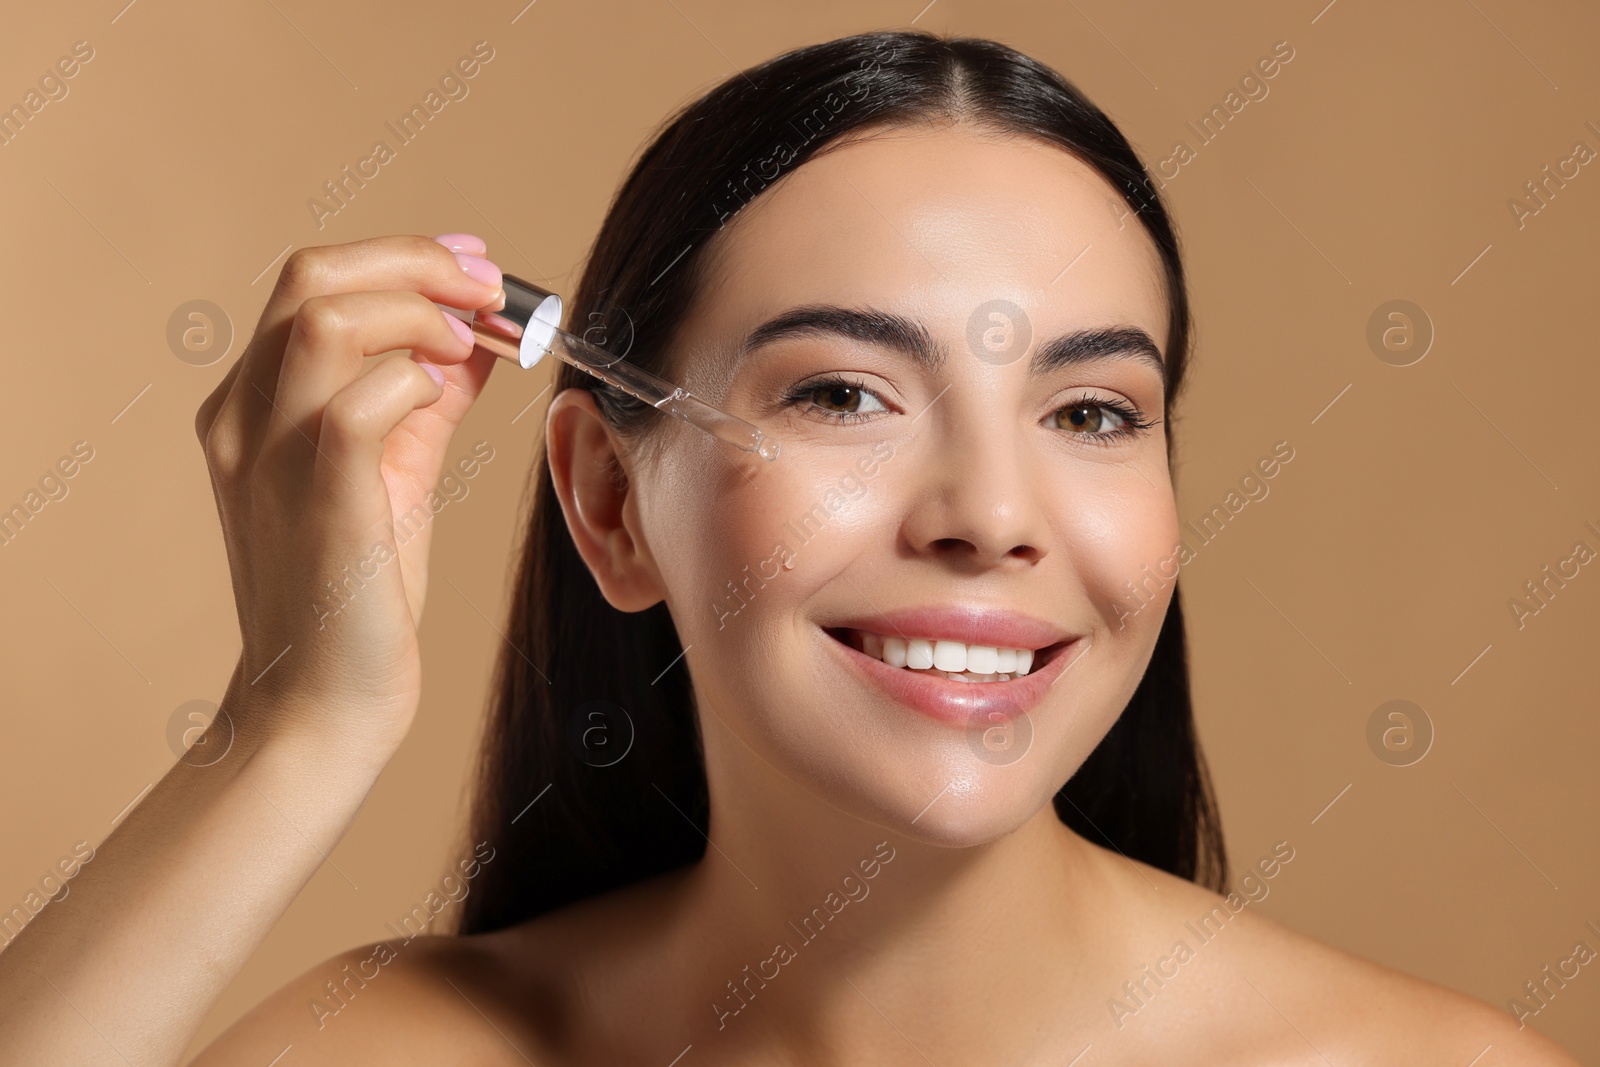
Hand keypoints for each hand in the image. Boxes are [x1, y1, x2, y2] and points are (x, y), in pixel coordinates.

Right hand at [193, 233, 503, 757]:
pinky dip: (417, 381)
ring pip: (324, 316)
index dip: (404, 258)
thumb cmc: (357, 590)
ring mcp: (267, 454)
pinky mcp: (316, 496)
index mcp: (254, 404)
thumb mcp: (396, 471)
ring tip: (470, 347)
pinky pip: (360, 398)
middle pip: (311, 275)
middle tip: (488, 288)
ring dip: (419, 311)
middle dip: (416, 261)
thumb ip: (427, 399)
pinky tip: (446, 402)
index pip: (313, 284)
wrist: (322, 700)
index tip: (476, 266)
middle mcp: (244, 417)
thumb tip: (481, 336)